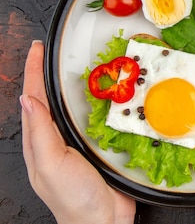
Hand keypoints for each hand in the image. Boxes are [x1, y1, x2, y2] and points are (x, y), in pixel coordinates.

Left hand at [20, 40, 135, 223]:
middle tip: (53, 51)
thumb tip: (29, 99)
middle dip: (48, 73)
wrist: (102, 221)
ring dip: (73, 85)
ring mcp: (75, 142)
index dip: (34, 71)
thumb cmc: (74, 199)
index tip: (37, 49)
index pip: (33, 97)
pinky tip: (105, 94)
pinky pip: (95, 117)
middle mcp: (55, 138)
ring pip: (71, 106)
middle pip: (49, 98)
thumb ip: (41, 133)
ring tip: (77, 65)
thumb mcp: (52, 164)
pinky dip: (97, 101)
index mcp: (39, 140)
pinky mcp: (97, 145)